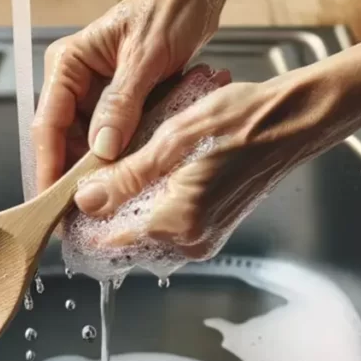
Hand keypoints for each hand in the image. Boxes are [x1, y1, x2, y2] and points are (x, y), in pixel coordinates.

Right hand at [32, 0, 224, 193]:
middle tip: (81, 215)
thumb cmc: (170, 9)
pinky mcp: (121, 102)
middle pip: (64, 138)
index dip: (49, 164)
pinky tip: (129, 179)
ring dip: (99, 170)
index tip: (54, 200)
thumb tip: (101, 150)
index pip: (48, 122)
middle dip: (73, 175)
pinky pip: (115, 137)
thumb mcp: (147, 56)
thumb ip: (122, 103)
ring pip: (89, 143)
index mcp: (69, 63)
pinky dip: (123, 156)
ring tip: (105, 204)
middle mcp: (76, 80)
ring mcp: (97, 93)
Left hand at [71, 65, 360, 258]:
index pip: (111, 240)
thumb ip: (127, 176)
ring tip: (118, 172)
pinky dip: (155, 203)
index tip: (67, 206)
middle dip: (106, 212)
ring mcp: (207, 235)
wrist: (293, 121)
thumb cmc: (242, 121)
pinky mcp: (216, 225)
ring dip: (130, 206)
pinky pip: (172, 224)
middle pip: (128, 239)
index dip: (84, 223)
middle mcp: (193, 240)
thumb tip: (89, 199)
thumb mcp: (172, 138)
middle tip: (89, 180)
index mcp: (179, 222)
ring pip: (149, 231)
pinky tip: (150, 174)